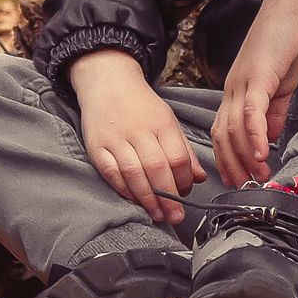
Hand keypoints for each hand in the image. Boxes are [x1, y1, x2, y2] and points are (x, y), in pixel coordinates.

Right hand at [67, 49, 204, 225]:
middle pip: (157, 169)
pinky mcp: (97, 147)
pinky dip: (124, 190)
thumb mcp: (168, 120)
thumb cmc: (141, 105)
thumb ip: (184, 150)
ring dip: (148, 199)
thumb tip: (199, 178)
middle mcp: (139, 131)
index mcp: (162, 123)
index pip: (178, 158)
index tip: (186, 194)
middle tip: (176, 216)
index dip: (184, 181)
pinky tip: (134, 200)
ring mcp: (116, 139)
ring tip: (157, 215)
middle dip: (168, 198)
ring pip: (134, 174)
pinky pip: (112, 173)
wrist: (107, 82)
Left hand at [213, 0, 297, 185]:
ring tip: (258, 176)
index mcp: (236, 91)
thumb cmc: (286, 42)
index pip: (222, 131)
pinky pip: (252, 110)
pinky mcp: (259, 75)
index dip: (227, 158)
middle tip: (248, 186)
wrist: (292, 7)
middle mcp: (233, 88)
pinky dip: (254, 134)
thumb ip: (273, 111)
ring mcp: (243, 81)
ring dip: (245, 155)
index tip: (238, 180)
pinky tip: (262, 152)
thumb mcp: (279, 83)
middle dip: (234, 164)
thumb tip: (268, 137)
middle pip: (223, 134)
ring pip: (234, 127)